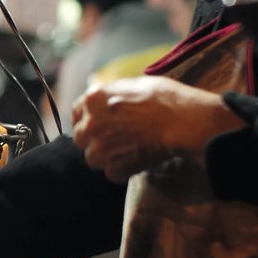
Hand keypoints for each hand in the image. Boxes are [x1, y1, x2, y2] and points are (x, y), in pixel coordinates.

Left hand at [72, 76, 243, 183]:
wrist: (181, 121)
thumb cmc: (164, 98)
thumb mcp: (132, 84)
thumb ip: (112, 94)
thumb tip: (109, 100)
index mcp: (92, 99)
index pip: (76, 112)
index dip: (88, 118)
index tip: (98, 123)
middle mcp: (90, 124)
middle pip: (81, 137)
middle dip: (95, 138)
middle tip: (115, 138)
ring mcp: (100, 148)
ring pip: (93, 158)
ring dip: (106, 156)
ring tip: (127, 150)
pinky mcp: (114, 167)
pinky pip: (111, 173)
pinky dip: (122, 170)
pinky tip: (136, 161)